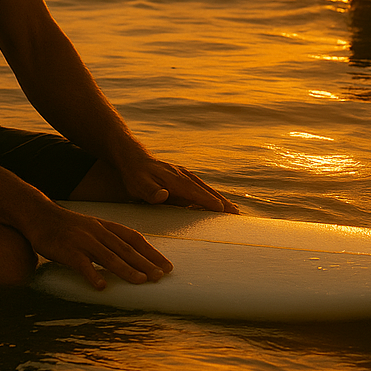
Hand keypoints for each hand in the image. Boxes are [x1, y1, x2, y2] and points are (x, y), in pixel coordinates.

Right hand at [25, 202, 172, 290]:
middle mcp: (98, 232)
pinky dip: (92, 274)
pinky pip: (81, 264)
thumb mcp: (93, 227)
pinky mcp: (67, 250)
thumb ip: (109, 239)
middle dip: (145, 263)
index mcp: (106, 226)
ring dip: (126, 269)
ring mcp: (83, 240)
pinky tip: (101, 286)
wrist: (40, 215)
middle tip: (161, 276)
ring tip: (141, 281)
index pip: (134, 238)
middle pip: (126, 249)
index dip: (151, 252)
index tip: (166, 265)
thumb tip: (130, 256)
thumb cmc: (68, 225)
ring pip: (108, 256)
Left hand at [120, 156, 239, 213]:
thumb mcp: (138, 185)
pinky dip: (210, 194)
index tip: (222, 210)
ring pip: (205, 188)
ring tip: (232, 209)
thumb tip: (163, 195)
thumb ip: (150, 191)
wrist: (133, 158)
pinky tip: (216, 202)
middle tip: (237, 213)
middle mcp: (183, 176)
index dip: (208, 201)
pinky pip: (200, 187)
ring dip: (219, 198)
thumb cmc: (135, 175)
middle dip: (221, 201)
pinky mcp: (182, 177)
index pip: (195, 192)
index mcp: (175, 180)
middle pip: (205, 190)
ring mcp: (184, 175)